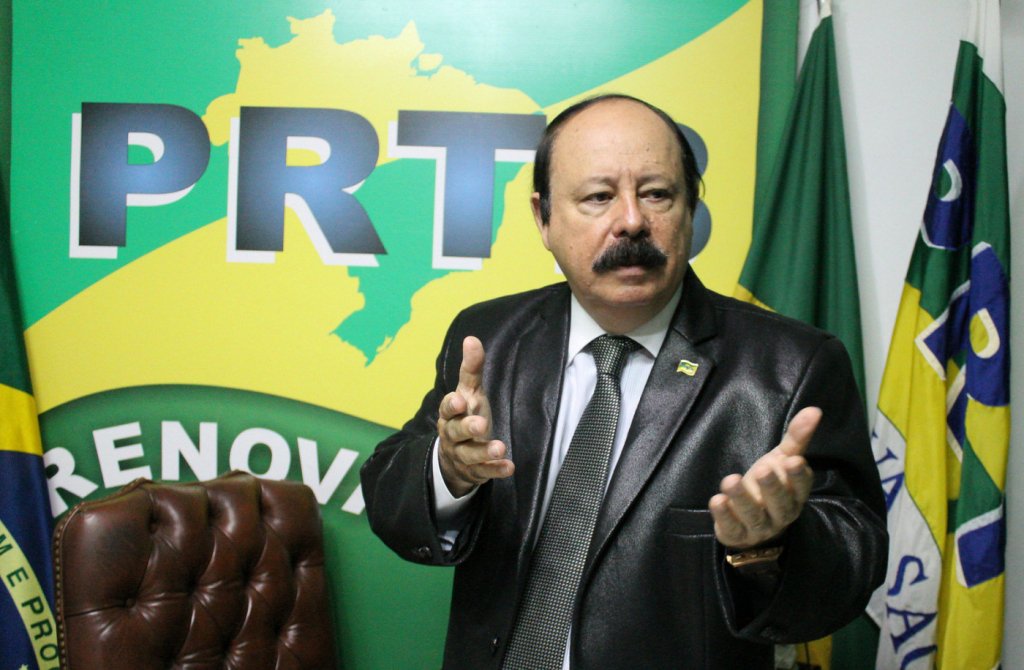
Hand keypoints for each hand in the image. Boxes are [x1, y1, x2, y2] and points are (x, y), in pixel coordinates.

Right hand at [436, 336, 514, 496]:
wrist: (455, 457)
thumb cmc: (466, 416)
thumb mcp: (470, 393)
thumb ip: (471, 369)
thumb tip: (471, 339)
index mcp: (451, 414)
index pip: (447, 408)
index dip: (452, 405)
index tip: (460, 400)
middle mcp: (453, 435)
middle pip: (456, 432)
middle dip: (468, 428)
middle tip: (481, 424)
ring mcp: (462, 455)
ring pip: (470, 455)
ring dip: (485, 451)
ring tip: (501, 448)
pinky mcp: (475, 472)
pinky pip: (484, 472)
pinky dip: (495, 470)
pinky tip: (509, 467)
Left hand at [708, 406, 819, 549]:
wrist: (751, 525)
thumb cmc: (769, 486)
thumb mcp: (780, 460)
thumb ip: (796, 439)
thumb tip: (815, 410)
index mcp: (795, 495)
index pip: (801, 487)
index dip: (798, 477)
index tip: (793, 461)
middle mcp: (780, 514)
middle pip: (780, 504)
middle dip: (772, 487)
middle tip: (763, 470)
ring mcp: (759, 527)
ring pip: (753, 516)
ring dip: (742, 499)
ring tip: (730, 480)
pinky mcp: (737, 535)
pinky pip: (731, 528)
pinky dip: (723, 516)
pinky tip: (717, 500)